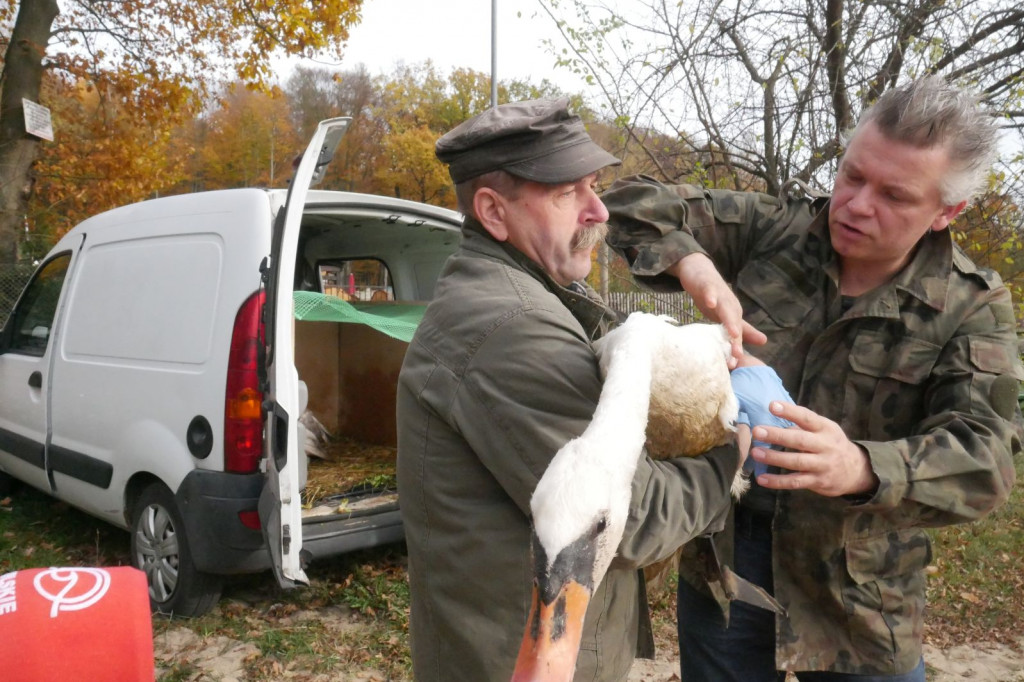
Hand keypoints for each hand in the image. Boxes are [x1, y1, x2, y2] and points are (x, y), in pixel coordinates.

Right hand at [666, 253, 765, 366]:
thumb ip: (743, 329)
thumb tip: (764, 342)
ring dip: (729, 321)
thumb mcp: (726, 315)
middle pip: (734, 324)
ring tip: (733, 333)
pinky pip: (710, 292)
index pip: (735, 335)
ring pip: (725, 309)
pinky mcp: (707, 286)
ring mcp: (719, 295)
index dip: (735, 348)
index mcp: (734, 315)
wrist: (700, 271)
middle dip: (736, 340)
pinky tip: (710, 303)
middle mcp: (730, 306)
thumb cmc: (713, 297)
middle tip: (736, 356)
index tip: (734, 365)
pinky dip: (711, 297)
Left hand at [748, 402, 878, 496]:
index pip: (807, 417)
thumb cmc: (831, 444)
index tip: (772, 405)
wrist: (856, 470)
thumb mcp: (824, 429)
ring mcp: (822, 465)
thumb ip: (803, 424)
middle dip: (777, 436)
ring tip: (756, 453)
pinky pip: (795, 482)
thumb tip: (774, 415)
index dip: (790, 411)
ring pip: (796, 462)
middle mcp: (825, 446)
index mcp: (825, 429)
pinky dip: (778, 481)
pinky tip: (761, 479)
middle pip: (800, 440)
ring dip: (774, 458)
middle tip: (756, 431)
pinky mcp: (818, 482)